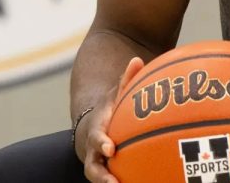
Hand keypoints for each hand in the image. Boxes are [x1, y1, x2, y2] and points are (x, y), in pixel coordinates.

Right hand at [78, 56, 145, 182]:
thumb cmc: (109, 111)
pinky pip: (115, 181)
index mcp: (97, 132)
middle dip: (102, 178)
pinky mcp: (108, 176)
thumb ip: (126, 80)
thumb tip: (137, 60)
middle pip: (93, 169)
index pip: (96, 139)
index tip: (111, 148)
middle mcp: (95, 154)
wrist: (93, 129)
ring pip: (101, 180)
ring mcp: (100, 167)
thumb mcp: (115, 94)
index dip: (102, 144)